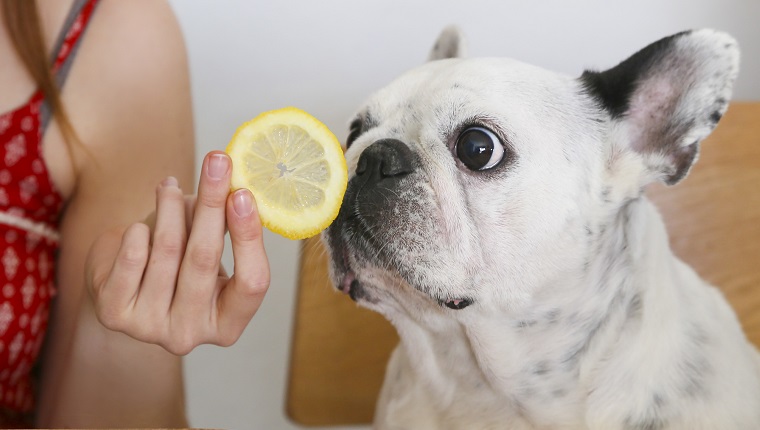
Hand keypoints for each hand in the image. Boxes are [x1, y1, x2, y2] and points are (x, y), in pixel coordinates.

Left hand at [85, 151, 270, 354]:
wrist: (122, 286)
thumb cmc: (176, 264)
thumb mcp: (206, 247)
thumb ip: (221, 223)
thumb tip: (228, 181)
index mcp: (228, 324)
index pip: (253, 284)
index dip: (249, 238)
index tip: (243, 194)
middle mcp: (192, 334)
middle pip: (206, 260)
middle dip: (212, 204)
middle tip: (217, 161)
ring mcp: (152, 329)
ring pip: (167, 252)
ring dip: (171, 208)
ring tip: (170, 186)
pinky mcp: (116, 315)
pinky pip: (133, 258)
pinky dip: (138, 232)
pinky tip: (141, 226)